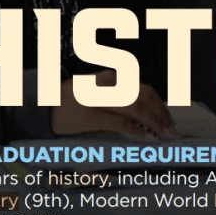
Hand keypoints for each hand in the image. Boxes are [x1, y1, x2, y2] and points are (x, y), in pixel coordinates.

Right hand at [50, 71, 175, 139]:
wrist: (44, 107)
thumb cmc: (72, 99)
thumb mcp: (97, 88)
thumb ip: (118, 93)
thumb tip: (145, 109)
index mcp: (111, 77)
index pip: (144, 88)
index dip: (159, 103)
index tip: (168, 115)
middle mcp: (107, 85)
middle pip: (144, 97)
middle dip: (161, 113)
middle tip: (171, 127)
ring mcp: (99, 100)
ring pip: (136, 108)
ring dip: (154, 122)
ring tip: (163, 133)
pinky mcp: (91, 116)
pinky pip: (119, 122)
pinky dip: (135, 130)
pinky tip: (144, 137)